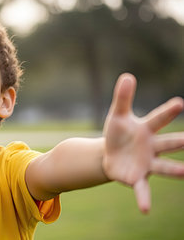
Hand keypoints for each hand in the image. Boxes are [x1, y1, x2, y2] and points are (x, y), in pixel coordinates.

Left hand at [103, 73, 183, 213]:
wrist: (109, 154)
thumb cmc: (117, 133)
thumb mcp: (116, 115)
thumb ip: (122, 98)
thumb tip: (127, 76)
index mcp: (146, 129)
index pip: (158, 118)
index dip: (168, 111)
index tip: (179, 103)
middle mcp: (152, 147)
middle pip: (169, 143)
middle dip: (180, 141)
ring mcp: (147, 164)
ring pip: (164, 167)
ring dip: (175, 170)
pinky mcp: (137, 178)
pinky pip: (143, 189)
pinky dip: (144, 199)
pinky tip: (145, 210)